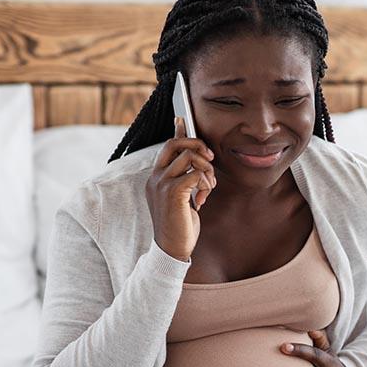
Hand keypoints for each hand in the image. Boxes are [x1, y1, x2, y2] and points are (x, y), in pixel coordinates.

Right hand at [144, 116, 216, 261]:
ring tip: (207, 187)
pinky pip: (196, 174)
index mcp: (156, 177)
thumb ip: (186, 179)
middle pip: (176, 143)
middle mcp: (155, 177)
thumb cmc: (180, 225)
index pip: (167, 145)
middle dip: (198, 145)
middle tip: (211, 161)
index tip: (182, 118)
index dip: (177, 131)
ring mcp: (162, 183)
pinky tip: (202, 198)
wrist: (172, 248)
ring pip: (190, 156)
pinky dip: (206, 183)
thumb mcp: (182, 198)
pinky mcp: (173, 192)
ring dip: (206, 170)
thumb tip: (194, 163)